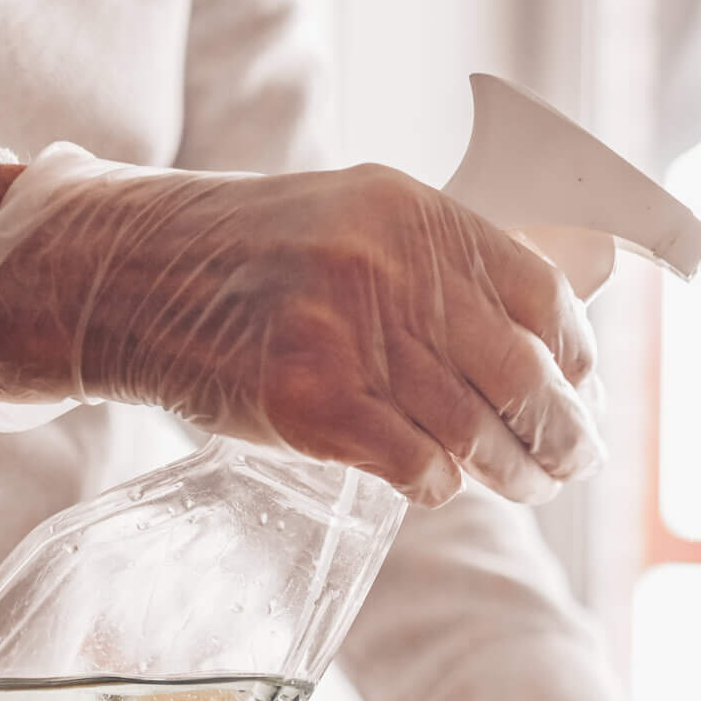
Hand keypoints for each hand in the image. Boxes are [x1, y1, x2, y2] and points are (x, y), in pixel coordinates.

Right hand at [0, 146, 600, 505]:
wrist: (119, 274)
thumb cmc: (248, 258)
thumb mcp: (354, 219)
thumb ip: (439, 266)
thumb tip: (545, 340)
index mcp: (413, 212)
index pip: (543, 297)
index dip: (577, 359)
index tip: (582, 394)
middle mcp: (387, 266)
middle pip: (523, 377)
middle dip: (560, 436)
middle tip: (567, 465)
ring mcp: (345, 334)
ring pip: (474, 432)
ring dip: (508, 474)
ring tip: (518, 487)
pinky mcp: (307, 403)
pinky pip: (415, 466)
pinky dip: (437, 487)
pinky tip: (430, 485)